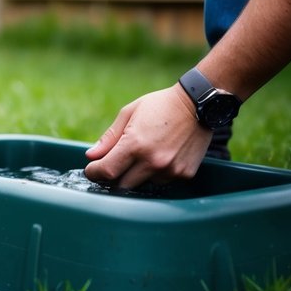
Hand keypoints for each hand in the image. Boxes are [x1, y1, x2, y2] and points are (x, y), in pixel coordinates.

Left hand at [84, 84, 212, 189]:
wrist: (199, 105)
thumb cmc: (160, 106)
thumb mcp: (129, 114)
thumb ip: (109, 138)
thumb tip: (91, 156)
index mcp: (135, 145)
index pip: (106, 171)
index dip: (94, 173)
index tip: (91, 170)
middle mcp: (153, 161)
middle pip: (122, 185)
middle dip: (111, 178)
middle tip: (110, 166)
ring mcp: (170, 170)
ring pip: (142, 185)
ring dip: (135, 176)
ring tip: (141, 156)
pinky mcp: (185, 174)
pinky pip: (162, 182)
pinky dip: (155, 174)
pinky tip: (159, 157)